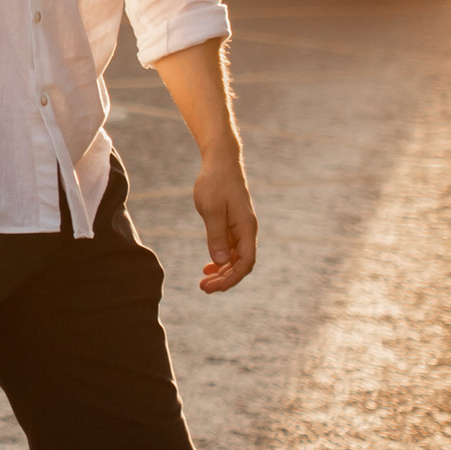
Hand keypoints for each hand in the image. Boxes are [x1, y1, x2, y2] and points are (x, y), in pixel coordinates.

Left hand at [192, 148, 257, 293]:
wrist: (220, 161)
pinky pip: (230, 249)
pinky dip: (221, 260)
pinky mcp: (233, 225)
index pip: (245, 263)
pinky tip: (209, 267)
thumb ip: (216, 235)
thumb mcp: (211, 209)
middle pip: (241, 264)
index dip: (232, 278)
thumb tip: (220, 261)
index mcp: (246, 228)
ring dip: (222, 272)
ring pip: (235, 258)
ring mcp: (240, 228)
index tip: (214, 287)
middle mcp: (247, 231)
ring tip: (204, 282)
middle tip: (203, 288)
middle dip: (224, 279)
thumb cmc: (214, 182)